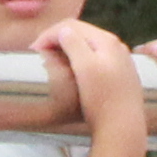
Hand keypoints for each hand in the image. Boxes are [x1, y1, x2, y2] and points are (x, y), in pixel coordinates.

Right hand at [38, 15, 142, 146]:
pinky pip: (96, 60)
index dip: (49, 34)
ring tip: (52, 60)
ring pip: (88, 46)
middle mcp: (117, 47)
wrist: (123, 129)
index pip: (72, 26)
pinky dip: (80, 60)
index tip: (34, 50)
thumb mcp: (85, 67)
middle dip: (57, 39)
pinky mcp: (121, 77)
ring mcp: (121, 62)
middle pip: (81, 33)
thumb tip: (64, 30)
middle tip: (39, 54)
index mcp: (107, 41)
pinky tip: (72, 70)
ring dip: (68, 49)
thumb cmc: (102, 99)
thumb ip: (74, 44)